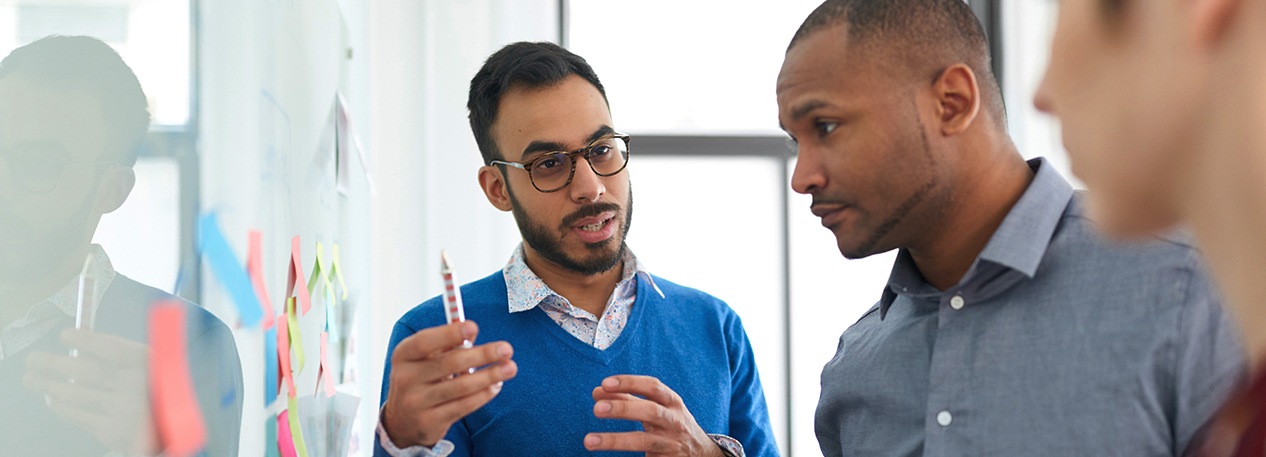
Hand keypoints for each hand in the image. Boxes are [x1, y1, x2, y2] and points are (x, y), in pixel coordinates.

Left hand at [23, 329, 157, 455]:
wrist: (173, 428)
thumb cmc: (158, 392)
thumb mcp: (153, 367)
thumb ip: (122, 357)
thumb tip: (81, 347)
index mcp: (151, 365)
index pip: (114, 348)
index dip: (87, 341)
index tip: (65, 335)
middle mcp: (138, 387)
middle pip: (87, 371)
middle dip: (54, 364)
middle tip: (34, 360)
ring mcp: (124, 411)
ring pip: (76, 394)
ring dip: (49, 385)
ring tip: (33, 379)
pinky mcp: (113, 432)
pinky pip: (78, 415)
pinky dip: (61, 405)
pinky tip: (52, 399)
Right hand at [380, 321, 516, 447]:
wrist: (401, 422)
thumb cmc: (420, 380)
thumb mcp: (425, 359)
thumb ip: (446, 345)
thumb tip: (472, 331)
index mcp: (403, 356)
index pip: (425, 342)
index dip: (449, 333)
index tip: (474, 327)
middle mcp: (405, 378)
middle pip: (449, 363)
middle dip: (482, 354)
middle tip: (506, 349)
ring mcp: (416, 402)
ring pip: (461, 386)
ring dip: (490, 375)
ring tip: (510, 367)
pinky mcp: (429, 422)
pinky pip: (463, 406)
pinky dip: (483, 394)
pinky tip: (496, 386)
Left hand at [585, 375, 724, 456]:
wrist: (701, 454)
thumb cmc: (671, 424)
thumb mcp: (656, 407)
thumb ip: (627, 399)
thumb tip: (597, 391)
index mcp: (672, 402)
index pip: (653, 387)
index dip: (630, 383)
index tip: (605, 383)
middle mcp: (675, 422)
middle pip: (651, 412)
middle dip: (623, 409)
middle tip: (596, 409)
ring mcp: (671, 444)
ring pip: (644, 441)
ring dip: (615, 440)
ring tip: (588, 441)